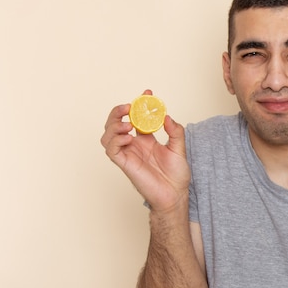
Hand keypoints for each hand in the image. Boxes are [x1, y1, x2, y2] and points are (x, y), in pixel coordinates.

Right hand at [100, 90, 189, 211]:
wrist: (175, 195)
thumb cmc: (177, 175)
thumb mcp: (179, 148)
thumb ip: (175, 131)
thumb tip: (166, 116)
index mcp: (146, 140)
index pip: (137, 117)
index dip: (140, 104)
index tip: (147, 93)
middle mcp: (134, 145)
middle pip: (116, 124)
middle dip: (118, 111)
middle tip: (129, 106)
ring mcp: (128, 154)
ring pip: (108, 136)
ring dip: (113, 125)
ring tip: (126, 123)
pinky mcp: (125, 164)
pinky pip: (112, 150)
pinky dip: (115, 141)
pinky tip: (128, 137)